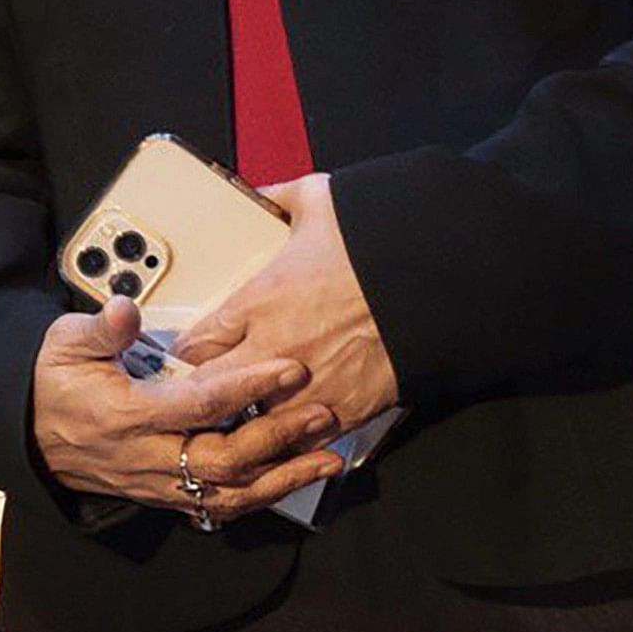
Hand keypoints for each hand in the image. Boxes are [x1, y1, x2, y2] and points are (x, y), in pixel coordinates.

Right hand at [26, 295, 344, 525]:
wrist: (26, 433)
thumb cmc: (50, 381)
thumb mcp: (64, 342)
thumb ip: (101, 328)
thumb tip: (124, 309)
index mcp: (126, 415)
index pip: (199, 405)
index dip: (248, 387)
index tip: (290, 368)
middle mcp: (146, 456)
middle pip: (225, 460)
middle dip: (280, 438)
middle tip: (322, 412)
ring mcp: (156, 483)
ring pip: (228, 493)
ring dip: (282, 478)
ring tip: (327, 459)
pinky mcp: (163, 494)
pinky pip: (217, 507)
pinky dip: (259, 497)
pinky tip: (291, 481)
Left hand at [168, 173, 398, 434]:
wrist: (442, 283)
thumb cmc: (382, 243)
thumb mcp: (320, 201)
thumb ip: (279, 198)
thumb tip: (261, 192)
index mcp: (261, 301)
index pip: (195, 344)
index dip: (190, 352)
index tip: (193, 352)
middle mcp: (276, 349)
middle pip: (211, 392)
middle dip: (206, 393)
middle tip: (208, 392)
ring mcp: (310, 385)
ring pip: (254, 425)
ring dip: (250, 418)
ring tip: (252, 412)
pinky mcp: (346, 410)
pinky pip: (303, 439)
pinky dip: (296, 436)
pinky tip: (294, 426)